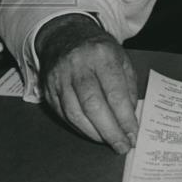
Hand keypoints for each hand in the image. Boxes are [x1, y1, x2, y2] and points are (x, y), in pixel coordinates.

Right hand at [35, 13, 138, 153]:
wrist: (65, 36)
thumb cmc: (99, 50)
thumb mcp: (121, 59)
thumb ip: (128, 87)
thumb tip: (130, 117)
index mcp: (102, 54)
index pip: (115, 92)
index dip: (125, 118)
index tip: (133, 135)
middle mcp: (78, 65)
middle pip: (93, 105)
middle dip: (110, 131)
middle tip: (122, 146)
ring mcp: (59, 77)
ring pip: (75, 113)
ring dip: (94, 133)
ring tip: (108, 142)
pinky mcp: (47, 89)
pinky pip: (64, 114)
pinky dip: (79, 127)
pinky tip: (92, 133)